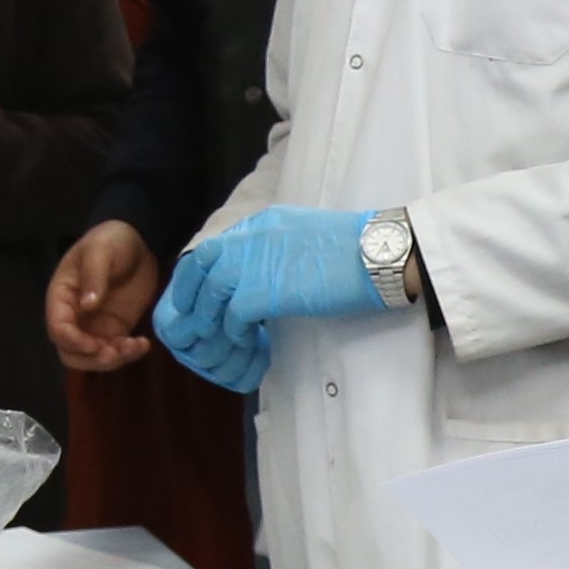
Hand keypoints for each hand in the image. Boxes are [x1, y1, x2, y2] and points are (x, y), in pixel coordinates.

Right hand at [49, 221, 167, 373]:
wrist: (138, 240)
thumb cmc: (111, 240)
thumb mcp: (100, 251)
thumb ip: (94, 277)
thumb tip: (87, 306)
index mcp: (62, 297)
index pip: (58, 328)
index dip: (73, 342)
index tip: (95, 345)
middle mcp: (74, 316)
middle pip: (70, 352)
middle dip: (91, 359)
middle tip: (115, 353)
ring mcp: (95, 325)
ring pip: (93, 358)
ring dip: (112, 360)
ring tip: (134, 347)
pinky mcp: (115, 329)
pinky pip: (116, 351)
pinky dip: (128, 354)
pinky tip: (143, 344)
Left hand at [154, 204, 394, 391]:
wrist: (377, 255)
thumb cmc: (355, 250)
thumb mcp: (304, 236)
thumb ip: (276, 249)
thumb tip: (263, 275)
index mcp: (260, 224)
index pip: (212, 247)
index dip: (199, 276)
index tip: (200, 299)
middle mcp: (250, 237)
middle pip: (198, 265)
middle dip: (190, 296)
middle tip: (197, 324)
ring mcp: (253, 262)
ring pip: (209, 295)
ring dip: (212, 321)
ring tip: (225, 340)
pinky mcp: (264, 291)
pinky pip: (232, 317)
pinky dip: (235, 335)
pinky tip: (250, 344)